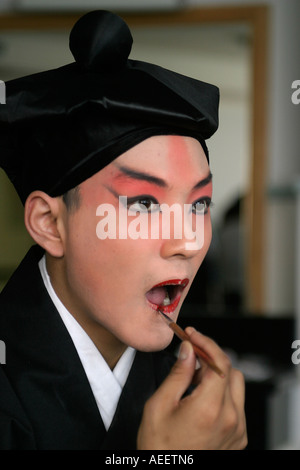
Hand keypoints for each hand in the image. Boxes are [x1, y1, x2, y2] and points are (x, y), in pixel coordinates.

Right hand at [137, 328, 246, 449]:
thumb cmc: (159, 446)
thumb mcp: (160, 405)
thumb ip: (178, 374)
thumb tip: (189, 349)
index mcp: (210, 409)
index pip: (220, 362)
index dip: (206, 343)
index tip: (192, 335)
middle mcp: (231, 419)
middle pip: (231, 370)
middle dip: (211, 356)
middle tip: (191, 352)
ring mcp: (237, 430)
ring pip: (237, 385)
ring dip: (218, 373)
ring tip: (195, 375)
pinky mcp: (238, 437)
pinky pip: (237, 404)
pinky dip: (222, 391)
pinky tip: (202, 394)